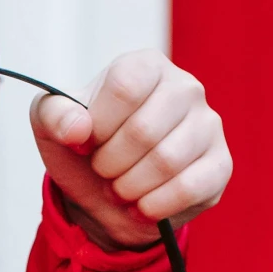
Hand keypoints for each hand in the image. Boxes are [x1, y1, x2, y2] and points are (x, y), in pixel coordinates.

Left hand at [32, 49, 230, 250]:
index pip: (125, 88)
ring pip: (167, 162)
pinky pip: (190, 188)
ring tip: (121, 188)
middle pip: (144, 131)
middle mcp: (185, 87)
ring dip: (130, 187)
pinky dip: (155, 206)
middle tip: (103, 171)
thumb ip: (53, 115)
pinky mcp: (220, 164)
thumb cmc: (85, 148)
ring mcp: (208, 125)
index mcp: (146, 65)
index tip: (87, 142)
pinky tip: (142, 206)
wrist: (106, 194)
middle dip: (110, 164)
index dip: (98, 126)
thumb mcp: (52, 126)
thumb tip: (78, 130)